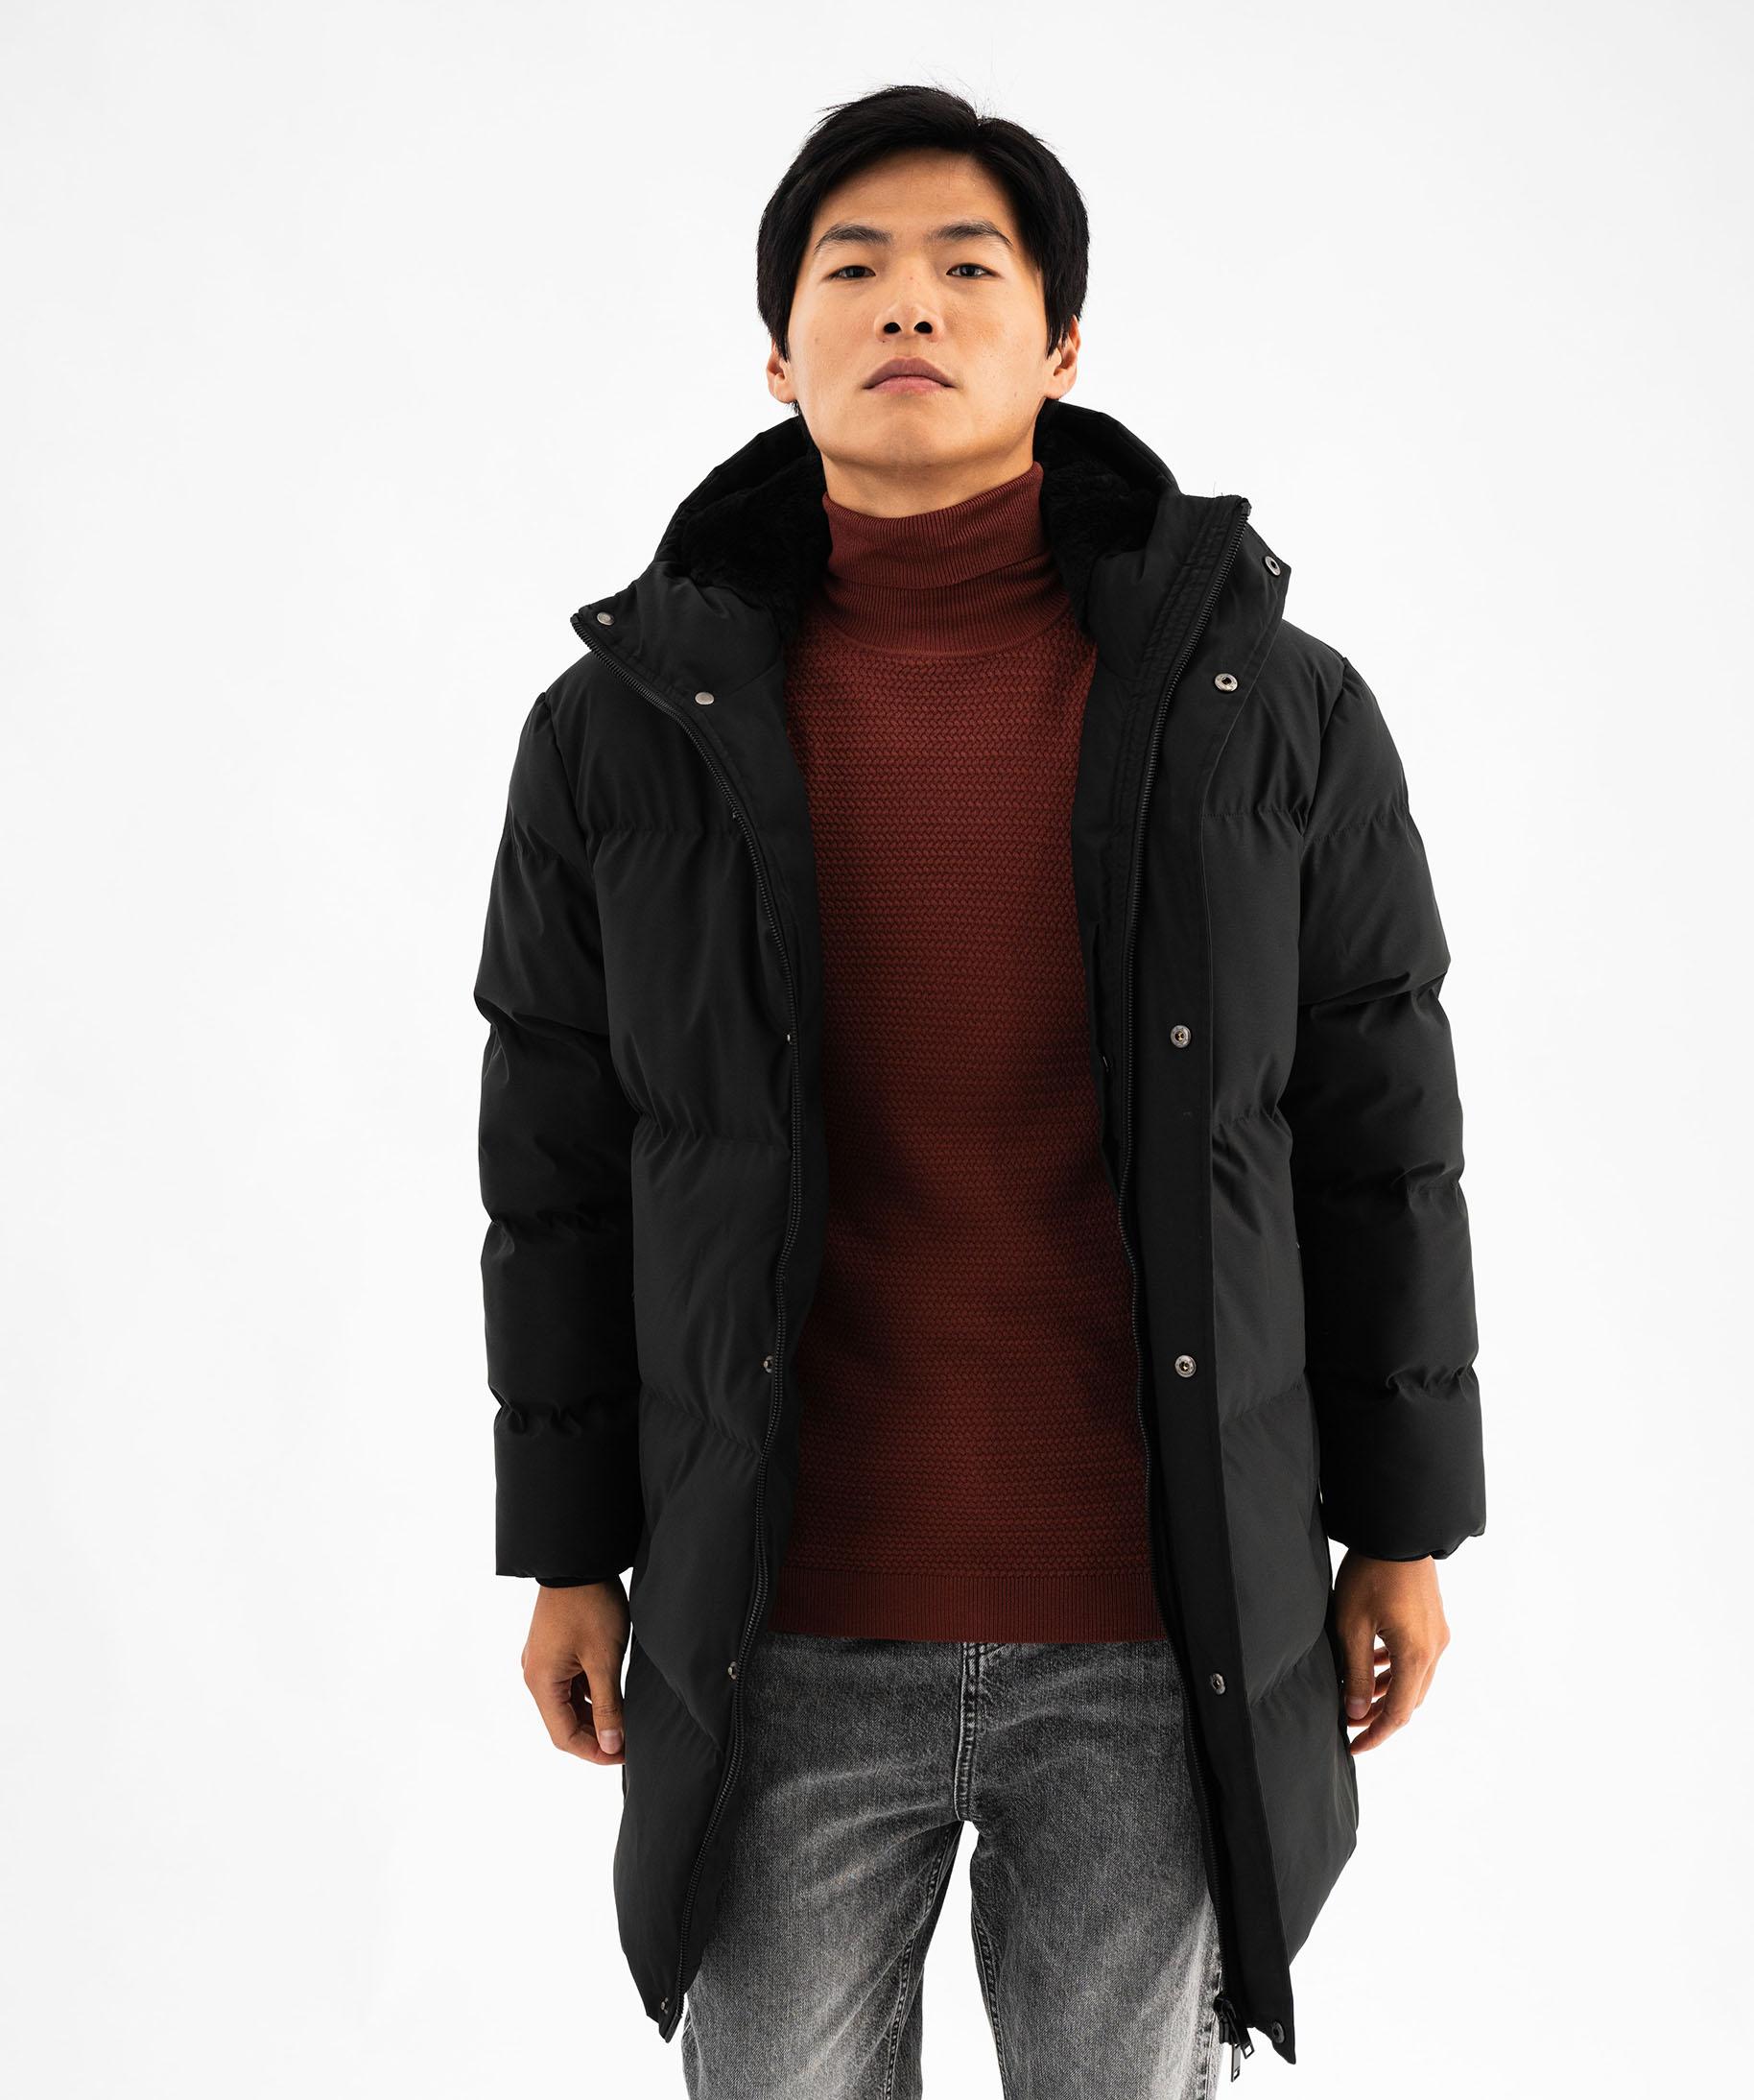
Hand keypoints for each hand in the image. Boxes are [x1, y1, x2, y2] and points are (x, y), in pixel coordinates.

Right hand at [522, 1579, 630, 1763]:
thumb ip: (608, 1706)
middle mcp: (536, 1675)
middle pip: (564, 1722)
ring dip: (594, 1715)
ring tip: (626, 1720)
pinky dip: (590, 1694)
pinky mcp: (553, 1649)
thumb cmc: (590, 1606)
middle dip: (596, 1735)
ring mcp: (543, 1661)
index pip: (564, 1736)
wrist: (578, 1560)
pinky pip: (569, 1683)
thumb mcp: (604, 1659)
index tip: (623, 1755)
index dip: (595, 1752)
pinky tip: (614, 1695)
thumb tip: (612, 1745)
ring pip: (568, 1703)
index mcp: (542, 1682)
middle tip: (629, 1740)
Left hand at [1333, 1550, 1450, 1754]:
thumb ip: (1356, 1672)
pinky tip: (1374, 1664)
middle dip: (1381, 1717)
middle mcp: (1434, 1649)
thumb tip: (1357, 1713)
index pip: (1398, 1712)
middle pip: (1410, 1699)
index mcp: (1416, 1655)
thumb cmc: (1370, 1575)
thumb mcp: (1352, 1625)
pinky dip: (1397, 1669)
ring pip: (1415, 1679)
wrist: (1398, 1532)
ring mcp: (1437, 1634)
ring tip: (1358, 1697)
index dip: (1376, 1734)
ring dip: (1388, 1692)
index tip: (1354, 1747)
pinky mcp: (1433, 1621)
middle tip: (1351, 1724)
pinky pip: (1417, 1658)